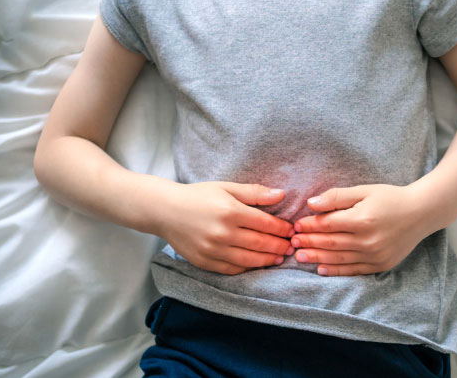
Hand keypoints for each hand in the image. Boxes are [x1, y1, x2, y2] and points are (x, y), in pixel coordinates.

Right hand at [154, 181, 294, 274]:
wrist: (164, 210)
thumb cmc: (198, 196)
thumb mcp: (227, 187)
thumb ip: (254, 193)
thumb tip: (281, 194)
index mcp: (230, 211)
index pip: (266, 224)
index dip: (282, 228)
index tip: (292, 230)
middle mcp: (223, 233)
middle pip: (260, 243)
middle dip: (279, 246)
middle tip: (291, 246)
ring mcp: (213, 250)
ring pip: (248, 260)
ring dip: (267, 260)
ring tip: (279, 258)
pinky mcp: (204, 261)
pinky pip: (231, 269)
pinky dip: (247, 268)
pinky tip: (256, 264)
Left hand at [290, 184, 435, 275]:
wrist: (422, 213)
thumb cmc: (392, 198)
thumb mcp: (365, 190)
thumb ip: (338, 196)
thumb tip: (311, 203)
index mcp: (362, 219)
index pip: (328, 224)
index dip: (310, 225)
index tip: (297, 225)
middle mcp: (368, 240)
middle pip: (330, 243)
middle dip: (309, 242)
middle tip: (292, 242)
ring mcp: (374, 255)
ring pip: (339, 259)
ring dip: (317, 258)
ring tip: (300, 256)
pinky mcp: (380, 265)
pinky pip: (353, 270)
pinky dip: (336, 271)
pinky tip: (321, 269)